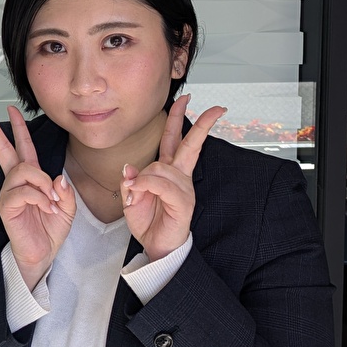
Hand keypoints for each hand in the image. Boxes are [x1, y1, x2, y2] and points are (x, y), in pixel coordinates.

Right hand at [0, 104, 75, 289]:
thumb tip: (57, 178)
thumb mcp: (67, 207)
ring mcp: (9, 193)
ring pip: (24, 170)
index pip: (22, 147)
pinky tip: (47, 207)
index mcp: (30, 178)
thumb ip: (64, 191)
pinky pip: (23, 192)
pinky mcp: (7, 207)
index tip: (10, 110)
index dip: (18, 128)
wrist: (43, 255)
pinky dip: (40, 198)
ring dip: (42, 182)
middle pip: (3, 150)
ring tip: (52, 199)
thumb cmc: (50, 230)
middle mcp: (16, 182)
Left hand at [119, 95, 224, 260]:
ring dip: (143, 178)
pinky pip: (161, 185)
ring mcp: (183, 189)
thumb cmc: (149, 222)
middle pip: (188, 144)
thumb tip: (130, 169)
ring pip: (159, 168)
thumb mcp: (131, 198)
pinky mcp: (183, 202)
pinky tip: (140, 193)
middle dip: (200, 124)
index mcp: (168, 171)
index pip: (173, 139)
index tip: (185, 99)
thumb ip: (130, 181)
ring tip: (136, 194)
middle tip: (216, 108)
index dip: (177, 118)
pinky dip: (147, 186)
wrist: (157, 247)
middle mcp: (179, 176)